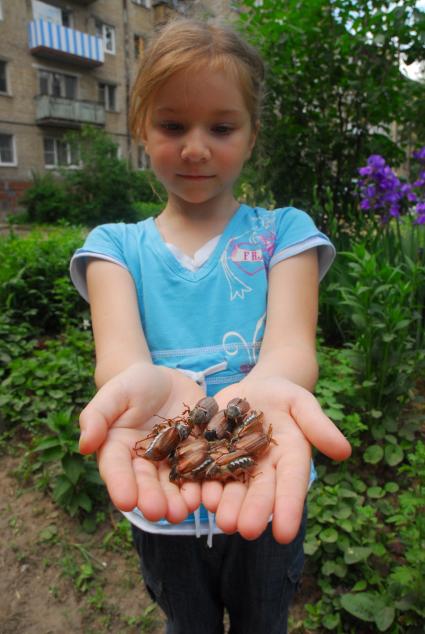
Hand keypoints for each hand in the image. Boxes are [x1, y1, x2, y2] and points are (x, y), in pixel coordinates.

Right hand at [79, 362, 204, 523]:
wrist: (164, 380)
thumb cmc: (133, 385)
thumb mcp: (114, 393)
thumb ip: (98, 416)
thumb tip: (84, 444)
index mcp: (117, 450)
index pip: (116, 469)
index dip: (121, 485)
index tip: (126, 501)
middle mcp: (143, 462)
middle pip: (146, 483)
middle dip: (152, 499)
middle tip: (158, 513)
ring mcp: (170, 461)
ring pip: (172, 485)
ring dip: (177, 500)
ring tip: (182, 512)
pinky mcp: (194, 454)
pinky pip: (199, 472)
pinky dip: (202, 485)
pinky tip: (205, 495)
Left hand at [201, 376, 350, 543]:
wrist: (252, 389)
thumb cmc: (283, 395)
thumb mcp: (301, 402)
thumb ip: (318, 425)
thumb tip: (344, 451)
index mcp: (290, 458)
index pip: (292, 485)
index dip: (289, 508)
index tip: (285, 534)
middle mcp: (264, 469)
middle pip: (260, 492)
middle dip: (253, 512)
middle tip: (245, 531)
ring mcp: (236, 465)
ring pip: (232, 489)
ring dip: (226, 505)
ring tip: (222, 519)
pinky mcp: (211, 456)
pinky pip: (206, 473)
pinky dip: (202, 486)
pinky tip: (198, 496)